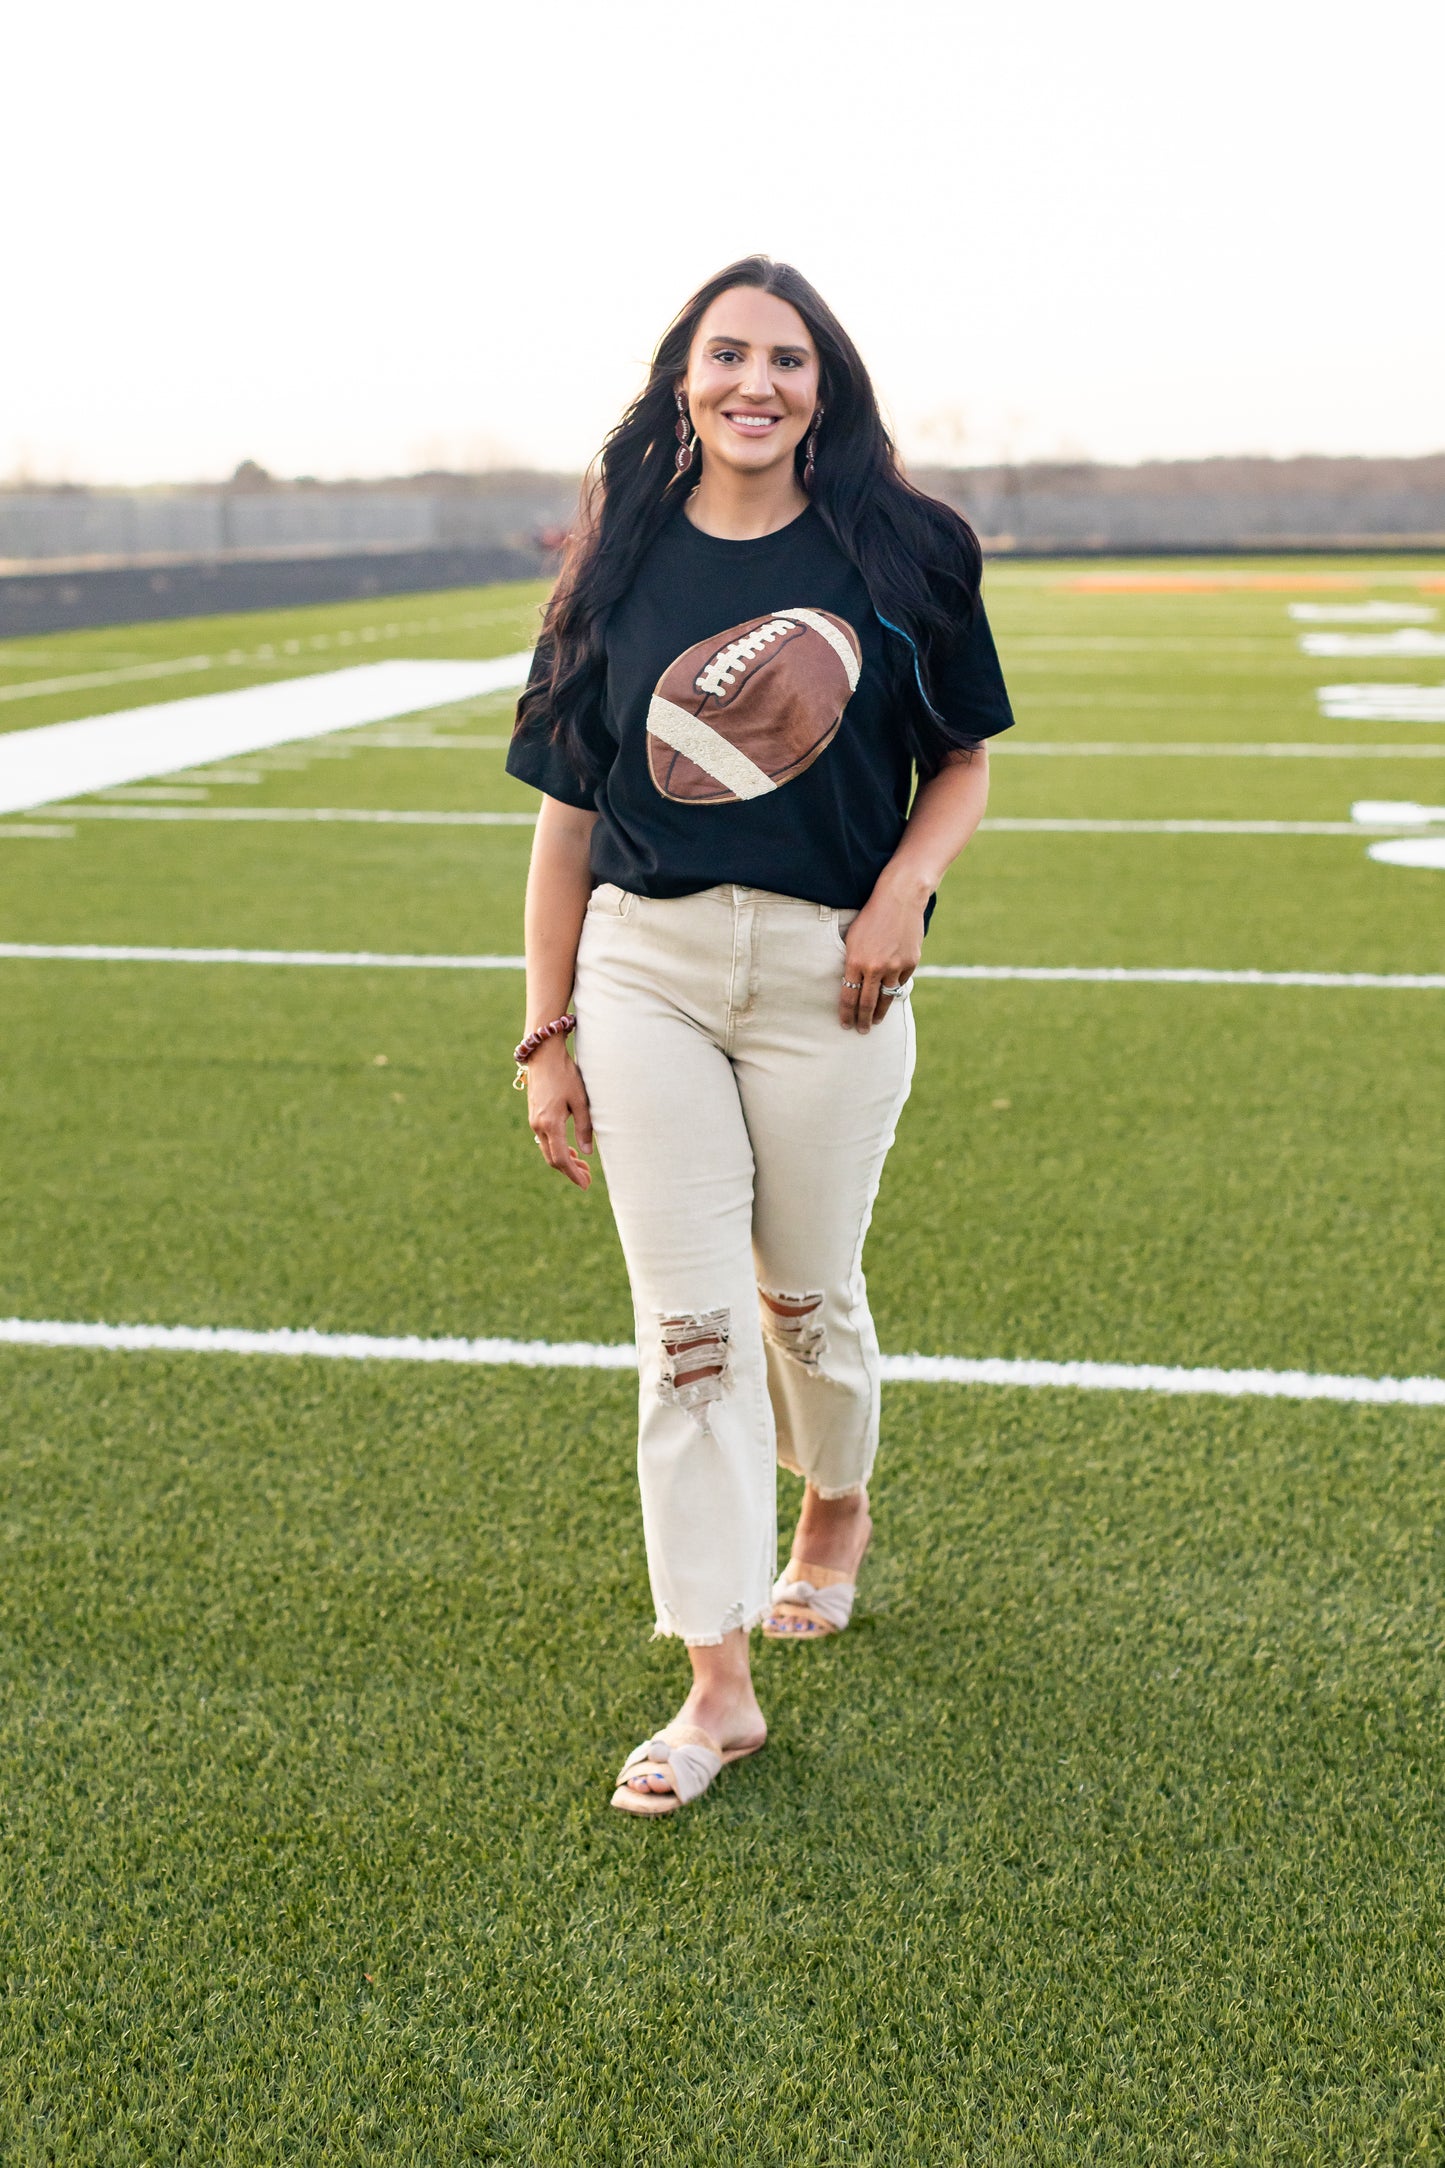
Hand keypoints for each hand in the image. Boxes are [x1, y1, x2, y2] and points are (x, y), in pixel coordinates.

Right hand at [525, 1040, 593, 1188]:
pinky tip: (570, 1150)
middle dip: (570, 1170)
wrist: (544, 1055)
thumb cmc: (566, 1074)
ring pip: (547, 1150)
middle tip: (587, 1179)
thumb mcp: (581, 1100)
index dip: (573, 1173)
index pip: (561, 1158)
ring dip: (564, 1160)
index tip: (585, 1184)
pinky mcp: (535, 1116)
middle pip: (552, 1158)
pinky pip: (545, 1140)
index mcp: (550, 1123)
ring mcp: (534, 1121)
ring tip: (582, 1166)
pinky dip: (557, 1149)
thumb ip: (584, 1127)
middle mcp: (538, 1125)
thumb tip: (587, 1153)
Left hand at [838, 885, 922, 1033]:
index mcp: (855, 961)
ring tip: (876, 1022)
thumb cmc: (871, 917)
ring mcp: (895, 966)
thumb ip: (852, 963)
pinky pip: (901, 983)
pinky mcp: (911, 963)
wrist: (899, 899)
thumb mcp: (853, 939)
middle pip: (868, 1004)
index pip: (848, 997)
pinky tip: (891, 996)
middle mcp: (875, 967)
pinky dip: (895, 990)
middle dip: (863, 1021)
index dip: (846, 1014)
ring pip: (887, 998)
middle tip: (861, 1031)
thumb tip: (851, 986)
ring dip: (881, 1013)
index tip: (845, 1025)